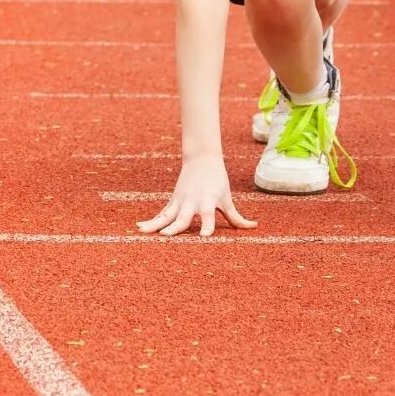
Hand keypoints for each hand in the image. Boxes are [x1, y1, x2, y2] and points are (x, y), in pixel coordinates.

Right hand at [138, 154, 255, 236]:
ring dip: (155, 224)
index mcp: (208, 202)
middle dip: (174, 227)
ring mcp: (180, 202)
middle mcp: (192, 203)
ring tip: (144, 232)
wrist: (201, 159)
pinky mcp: (173, 201)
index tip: (204, 236)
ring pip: (166, 215)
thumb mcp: (227, 199)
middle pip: (182, 218)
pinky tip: (140, 227)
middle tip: (166, 236)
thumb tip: (254, 227)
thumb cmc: (217, 181)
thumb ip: (236, 217)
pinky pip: (161, 214)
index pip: (208, 217)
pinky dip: (151, 220)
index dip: (206, 226)